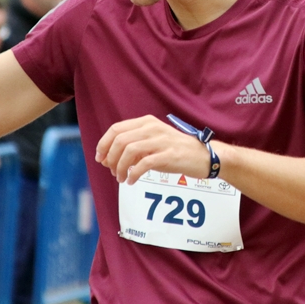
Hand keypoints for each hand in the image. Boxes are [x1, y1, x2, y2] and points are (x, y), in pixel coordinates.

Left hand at [95, 115, 211, 183]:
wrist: (204, 156)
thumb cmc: (176, 150)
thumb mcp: (153, 142)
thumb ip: (133, 146)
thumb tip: (108, 158)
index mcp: (147, 122)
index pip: (116, 129)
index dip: (104, 144)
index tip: (100, 158)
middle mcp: (153, 128)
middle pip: (120, 140)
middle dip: (110, 158)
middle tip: (111, 171)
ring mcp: (161, 141)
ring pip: (129, 151)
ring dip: (120, 167)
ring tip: (121, 178)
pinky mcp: (169, 155)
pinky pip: (144, 164)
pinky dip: (133, 174)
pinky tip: (132, 181)